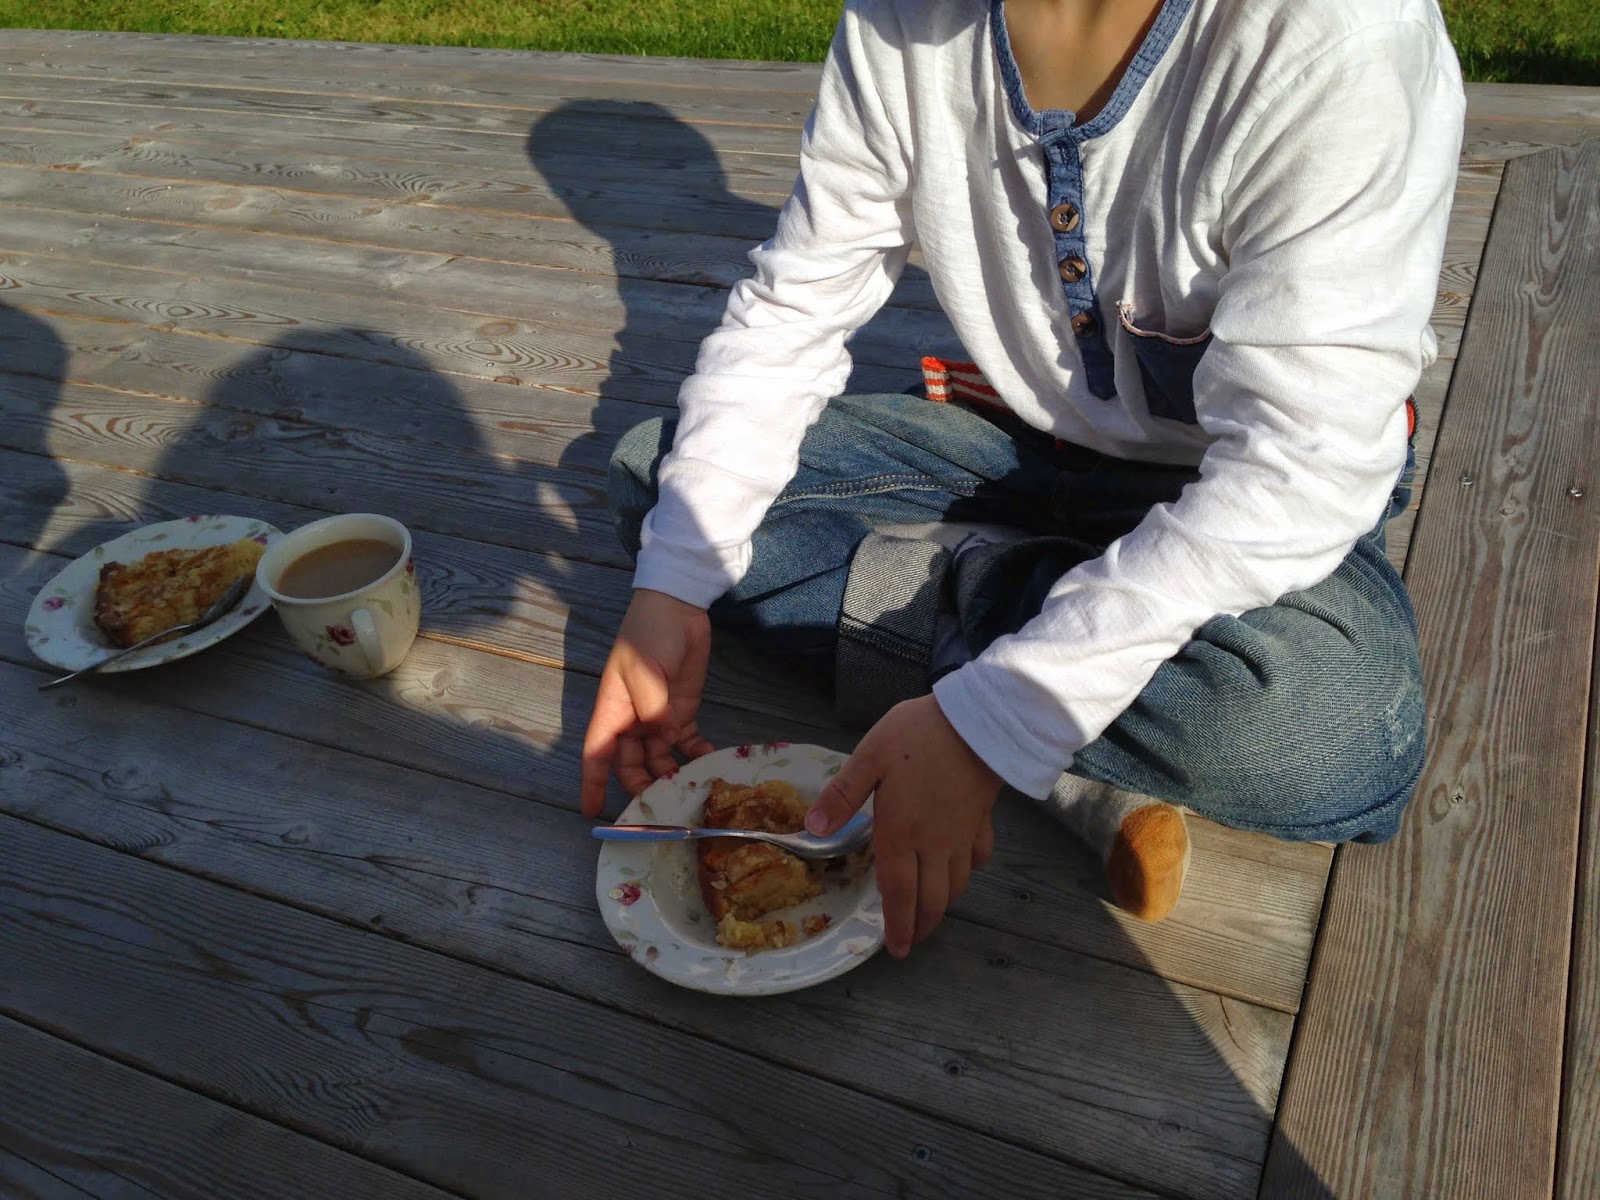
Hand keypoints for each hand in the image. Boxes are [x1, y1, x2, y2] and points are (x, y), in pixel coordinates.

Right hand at [580, 588, 715, 817]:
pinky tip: (711, 763)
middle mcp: (632, 719)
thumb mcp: (645, 670)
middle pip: (630, 764)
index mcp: (612, 709)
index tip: (591, 812)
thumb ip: (653, 707)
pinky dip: (697, 755)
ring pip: (660, 759)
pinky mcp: (683, 710)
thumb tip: (664, 735)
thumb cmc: (650, 635)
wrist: (678, 607)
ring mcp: (658, 716)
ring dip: (672, 775)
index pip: (596, 753)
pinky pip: (687, 743)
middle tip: (662, 809)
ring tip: (691, 790)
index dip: (592, 783)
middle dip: (642, 787)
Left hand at [807, 694, 1000, 956]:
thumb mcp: (869, 757)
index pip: (897, 892)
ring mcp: (961, 834)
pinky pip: (978, 858)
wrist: (977, 719)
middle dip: (922, 926)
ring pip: (956, 884)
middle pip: (931, 899)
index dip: (897, 924)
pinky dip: (968, 872)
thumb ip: (842, 796)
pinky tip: (960, 869)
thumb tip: (813, 830)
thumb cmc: (918, 736)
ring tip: (930, 911)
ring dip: (943, 904)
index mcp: (901, 832)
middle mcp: (934, 844)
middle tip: (912, 941)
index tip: (896, 948)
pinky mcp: (981, 819)